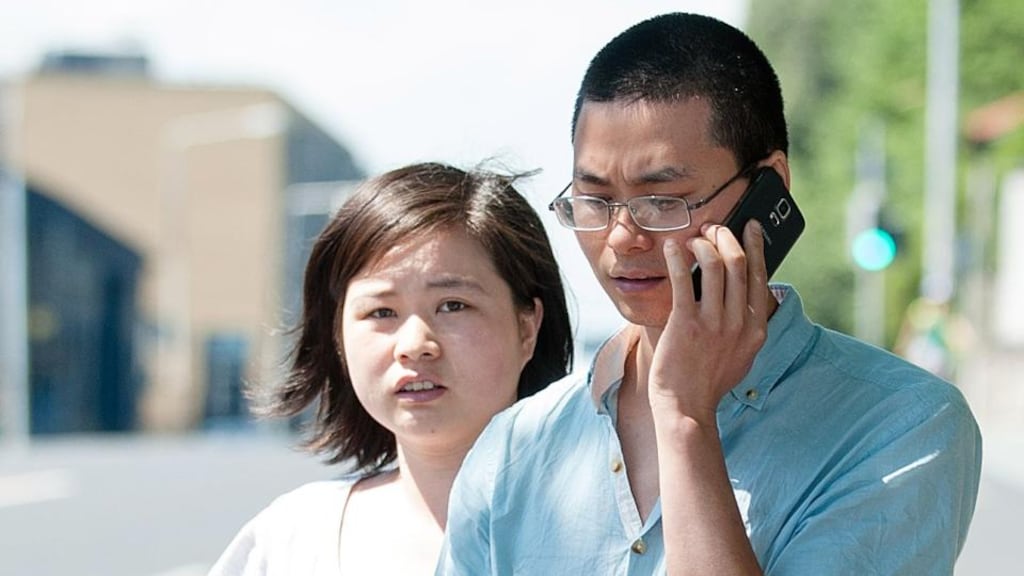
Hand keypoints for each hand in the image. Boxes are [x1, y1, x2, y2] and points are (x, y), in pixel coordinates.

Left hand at [648, 220, 769, 423]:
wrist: (687, 408)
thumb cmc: (709, 381)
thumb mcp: (741, 354)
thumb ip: (744, 325)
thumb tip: (743, 293)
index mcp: (755, 329)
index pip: (760, 276)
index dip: (756, 247)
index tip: (751, 227)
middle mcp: (739, 323)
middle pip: (738, 263)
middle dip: (726, 237)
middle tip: (713, 228)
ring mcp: (713, 323)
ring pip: (715, 265)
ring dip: (703, 243)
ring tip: (692, 239)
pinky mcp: (686, 324)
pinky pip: (682, 280)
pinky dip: (677, 257)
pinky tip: (672, 247)